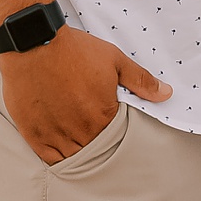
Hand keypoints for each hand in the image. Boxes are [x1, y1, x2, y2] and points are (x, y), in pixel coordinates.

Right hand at [0, 26, 170, 164]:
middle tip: (93, 131)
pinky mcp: (35, 135)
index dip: (116, 133)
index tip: (110, 124)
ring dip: (80, 152)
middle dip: (98, 144)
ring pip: (74, 158)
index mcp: (103, 115)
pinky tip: (62, 147)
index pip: (117, 139)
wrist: (34, 41)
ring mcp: (56, 135)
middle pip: (96, 150)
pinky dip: (58, 157)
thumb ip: (140, 81)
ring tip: (80, 139)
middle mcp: (81, 130)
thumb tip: (166, 94)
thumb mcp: (113, 59)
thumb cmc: (73, 49)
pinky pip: (51, 159)